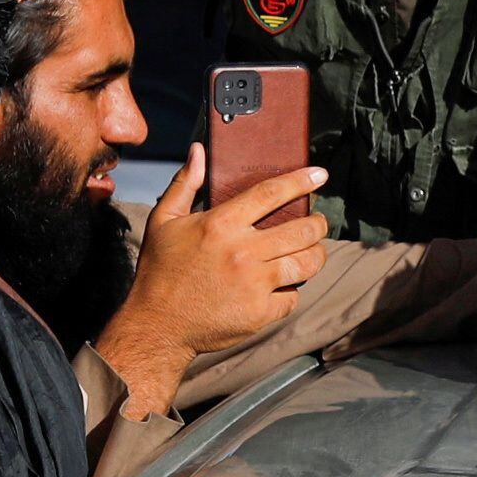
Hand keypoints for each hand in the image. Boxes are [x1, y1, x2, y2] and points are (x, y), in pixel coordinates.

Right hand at [94, 144, 332, 416]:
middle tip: (318, 222)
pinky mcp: (260, 313)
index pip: (272, 193)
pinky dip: (292, 290)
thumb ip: (185, 184)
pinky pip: (293, 297)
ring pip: (307, 263)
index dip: (301, 181)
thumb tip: (199, 150)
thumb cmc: (160, 271)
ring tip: (311, 250)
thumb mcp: (164, 222)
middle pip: (303, 230)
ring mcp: (254, 285)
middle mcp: (242, 252)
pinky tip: (284, 285)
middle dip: (319, 223)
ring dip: (315, 255)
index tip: (320, 175)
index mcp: (221, 225)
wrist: (156, 326)